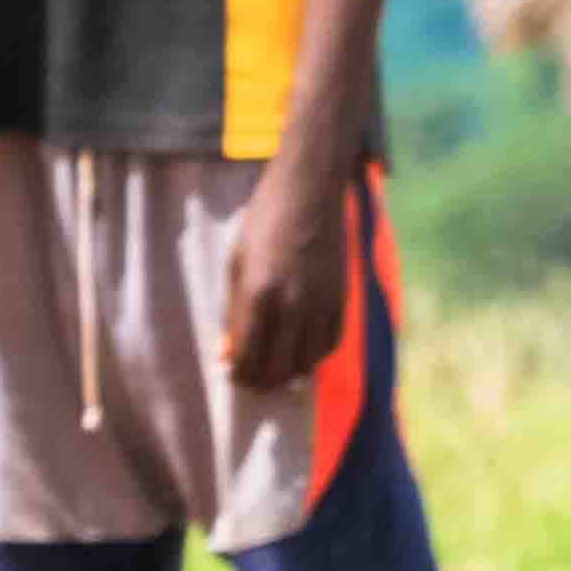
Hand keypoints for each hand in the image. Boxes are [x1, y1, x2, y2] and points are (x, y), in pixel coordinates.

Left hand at [217, 158, 352, 389]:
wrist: (310, 189)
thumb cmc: (265, 220)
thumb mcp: (237, 262)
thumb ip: (233, 310)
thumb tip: (228, 352)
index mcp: (257, 292)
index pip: (247, 355)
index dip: (238, 373)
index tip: (234, 374)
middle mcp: (292, 303)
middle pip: (277, 368)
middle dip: (261, 381)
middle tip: (253, 380)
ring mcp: (321, 302)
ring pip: (307, 363)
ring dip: (289, 374)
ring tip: (276, 370)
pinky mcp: (342, 297)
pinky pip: (330, 343)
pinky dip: (315, 356)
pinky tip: (302, 352)